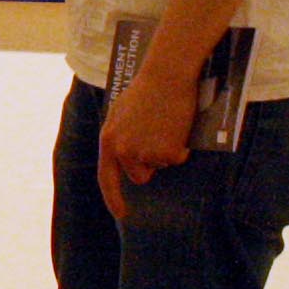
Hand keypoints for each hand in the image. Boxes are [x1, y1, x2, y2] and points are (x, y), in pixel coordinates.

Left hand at [97, 57, 195, 220]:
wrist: (167, 75)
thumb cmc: (146, 89)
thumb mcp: (121, 112)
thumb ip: (119, 135)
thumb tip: (125, 155)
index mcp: (108, 140)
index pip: (106, 178)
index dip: (113, 198)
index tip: (121, 214)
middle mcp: (123, 151)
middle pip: (139, 176)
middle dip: (150, 164)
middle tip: (157, 137)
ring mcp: (144, 153)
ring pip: (161, 165)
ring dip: (166, 151)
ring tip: (167, 124)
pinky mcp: (166, 152)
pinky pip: (178, 158)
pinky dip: (182, 148)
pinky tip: (179, 126)